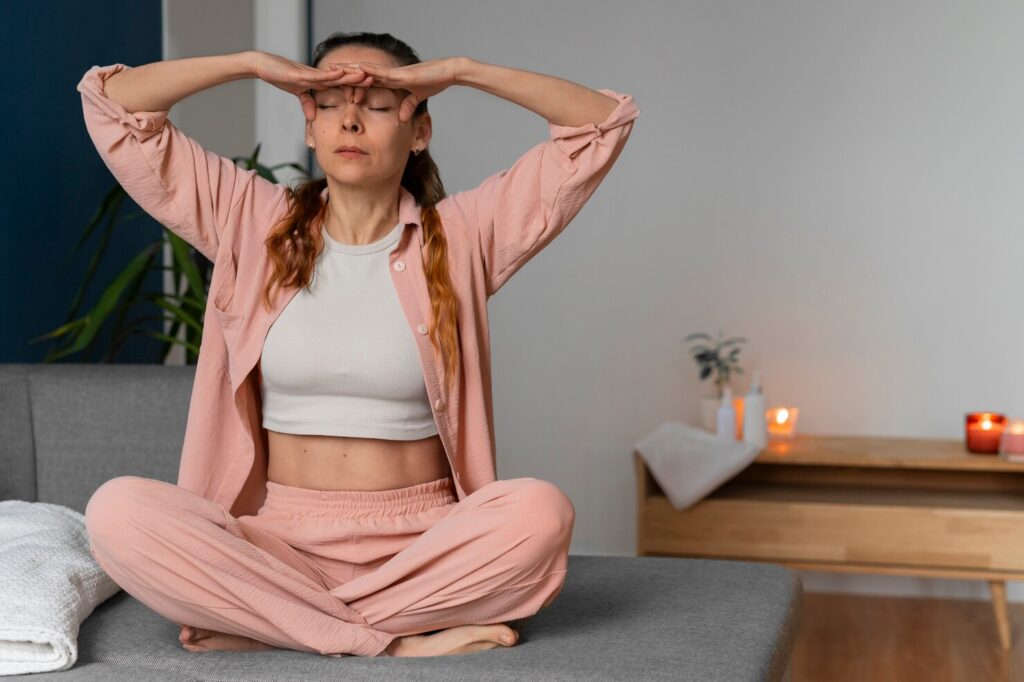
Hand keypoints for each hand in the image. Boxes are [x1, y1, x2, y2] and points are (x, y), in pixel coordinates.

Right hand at [251, 51, 370, 121]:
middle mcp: (318, 75)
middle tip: (377, 79)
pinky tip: (340, 73)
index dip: (355, 86)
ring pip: (334, 74)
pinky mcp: (300, 73)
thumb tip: (313, 117)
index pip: (341, 84)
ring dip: (350, 75)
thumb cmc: (280, 76)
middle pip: (342, 77)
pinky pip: (317, 74)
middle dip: (359, 79)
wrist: (262, 65)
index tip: (371, 89)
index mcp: (319, 80)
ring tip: (365, 75)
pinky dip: (329, 75)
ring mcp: (310, 73)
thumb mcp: (297, 93)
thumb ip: (307, 103)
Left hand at [332, 58, 461, 123]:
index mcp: (391, 81)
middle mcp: (389, 75)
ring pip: (368, 71)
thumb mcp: (418, 98)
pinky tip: (358, 68)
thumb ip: (408, 106)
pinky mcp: (402, 74)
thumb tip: (402, 117)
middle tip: (326, 72)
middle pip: (362, 74)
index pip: (368, 82)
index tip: (337, 84)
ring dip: (351, 70)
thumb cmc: (435, 82)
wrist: (448, 73)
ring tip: (333, 68)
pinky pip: (383, 72)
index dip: (352, 83)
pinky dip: (370, 70)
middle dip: (344, 74)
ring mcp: (394, 73)